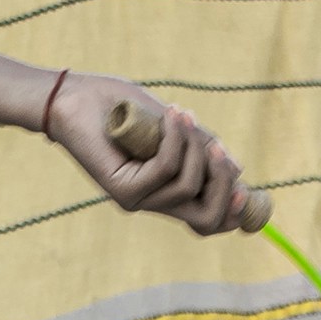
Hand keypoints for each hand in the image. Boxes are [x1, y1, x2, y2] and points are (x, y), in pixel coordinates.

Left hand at [42, 71, 267, 234]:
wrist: (74, 99)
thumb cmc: (123, 109)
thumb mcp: (176, 128)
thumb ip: (203, 148)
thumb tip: (240, 170)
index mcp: (168, 192)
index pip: (208, 221)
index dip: (234, 212)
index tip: (246, 186)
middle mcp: (153, 202)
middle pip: (205, 220)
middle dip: (223, 186)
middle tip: (220, 149)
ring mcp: (136, 199)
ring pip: (187, 188)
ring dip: (194, 148)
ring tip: (181, 115)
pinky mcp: (122, 189)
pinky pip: (165, 170)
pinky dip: (175, 140)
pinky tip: (171, 116)